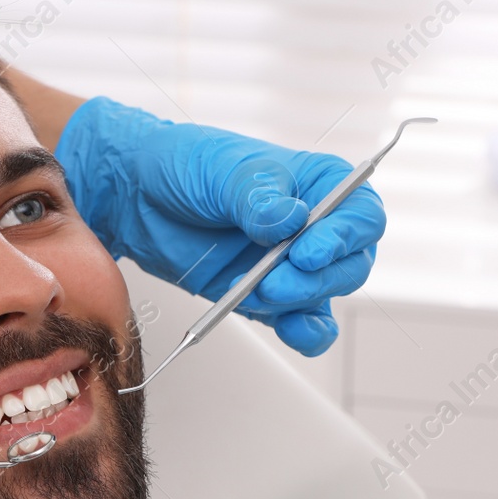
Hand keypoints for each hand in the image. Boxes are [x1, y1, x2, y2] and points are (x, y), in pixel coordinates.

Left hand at [56, 96, 385, 355]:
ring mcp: (291, 264)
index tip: (308, 250)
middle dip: (315, 279)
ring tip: (257, 294)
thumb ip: (257, 196)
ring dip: (299, 304)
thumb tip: (289, 220)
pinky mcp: (266, 295)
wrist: (137, 196)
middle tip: (275, 280)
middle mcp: (314, 227)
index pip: (360, 214)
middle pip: (350, 263)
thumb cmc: (185, 166)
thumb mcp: (222, 170)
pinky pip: (302, 322)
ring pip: (325, 296)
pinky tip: (291, 330)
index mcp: (317, 184)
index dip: (344, 237)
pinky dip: (302, 332)